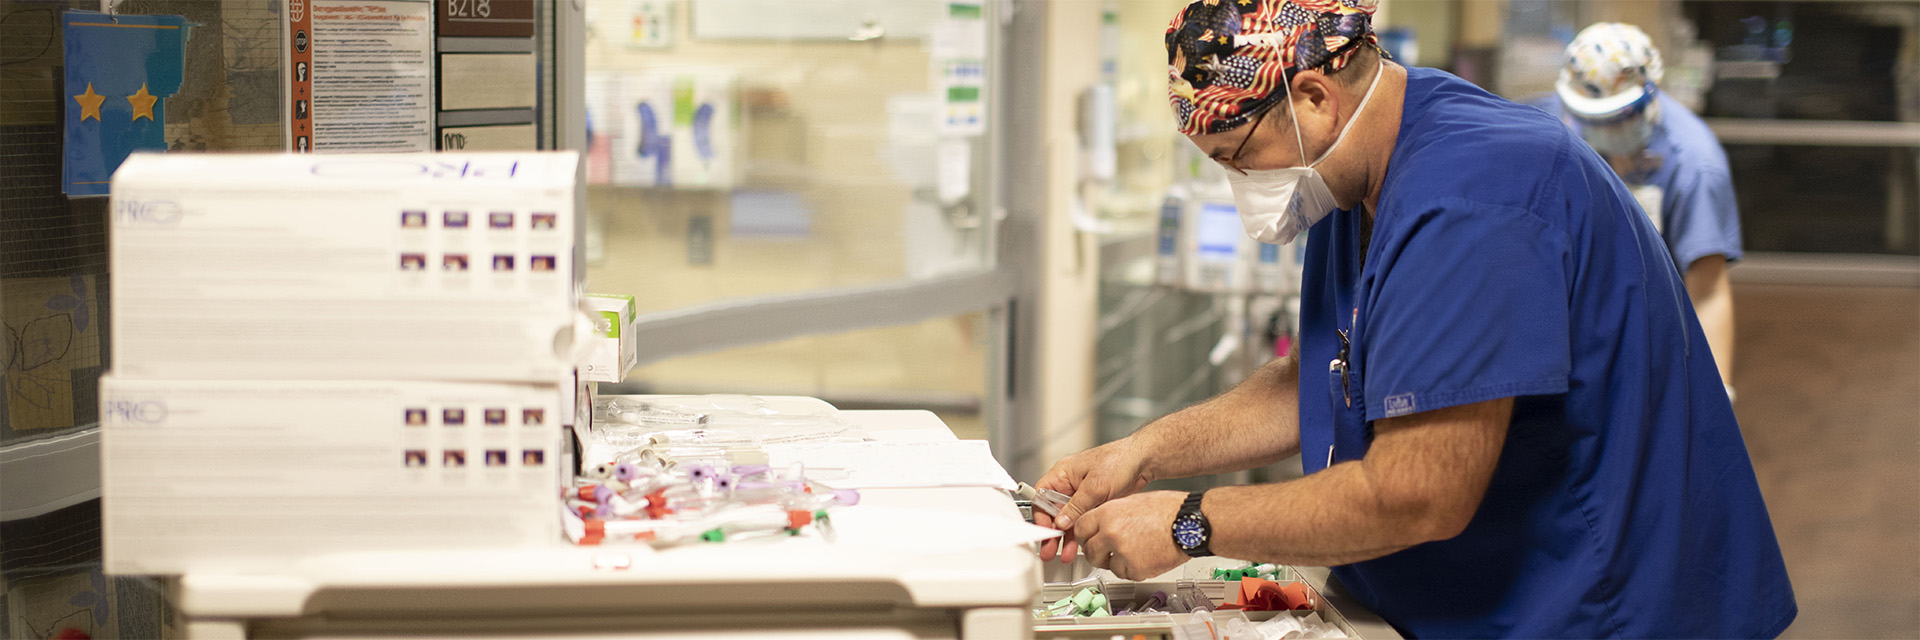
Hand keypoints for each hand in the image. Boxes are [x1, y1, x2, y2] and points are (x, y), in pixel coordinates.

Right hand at [1034, 439, 1150, 562]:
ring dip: (1067, 537)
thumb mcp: (1094, 486)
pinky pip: (1082, 521)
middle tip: (1050, 549)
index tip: (1047, 531)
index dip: (1042, 515)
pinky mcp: (1093, 503)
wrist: (1142, 461)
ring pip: (1068, 519)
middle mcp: (1069, 485)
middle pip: (1053, 511)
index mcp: (1063, 473)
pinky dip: (1080, 533)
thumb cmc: (1119, 460)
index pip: (1042, 496)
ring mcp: (1081, 495)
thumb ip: (1076, 506)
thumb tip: (1061, 522)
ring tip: (1066, 553)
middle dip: (1052, 532)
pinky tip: (1080, 546)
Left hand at [1073, 490, 1188, 579]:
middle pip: (1089, 551)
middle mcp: (1111, 533)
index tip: (1087, 540)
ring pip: (1107, 566)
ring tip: (1133, 552)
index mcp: (1108, 513)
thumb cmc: (1169, 510)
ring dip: (1116, 563)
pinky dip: (1133, 570)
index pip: (1080, 529)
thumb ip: (1111, 515)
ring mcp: (1122, 552)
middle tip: (1106, 552)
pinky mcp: (1136, 569)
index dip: (1084, 536)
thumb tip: (1099, 526)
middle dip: (1096, 553)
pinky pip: (1125, 574)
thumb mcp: (1132, 502)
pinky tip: (1144, 557)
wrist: (1189, 524)